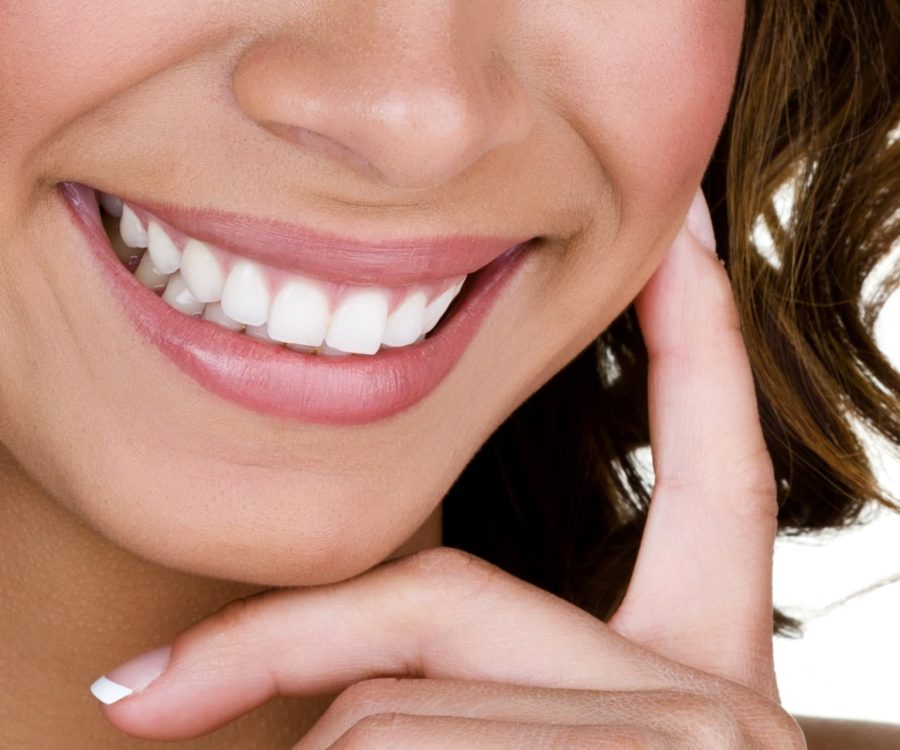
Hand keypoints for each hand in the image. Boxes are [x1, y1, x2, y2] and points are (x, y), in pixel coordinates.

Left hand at [92, 190, 805, 748]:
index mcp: (705, 665)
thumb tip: (317, 682)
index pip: (719, 465)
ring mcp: (704, 742)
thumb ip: (462, 679)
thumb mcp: (521, 747)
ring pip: (393, 706)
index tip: (685, 238)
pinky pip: (392, 742)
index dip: (704, 342)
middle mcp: (725, 695)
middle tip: (142, 697)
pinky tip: (259, 742)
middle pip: (443, 612)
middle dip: (288, 654)